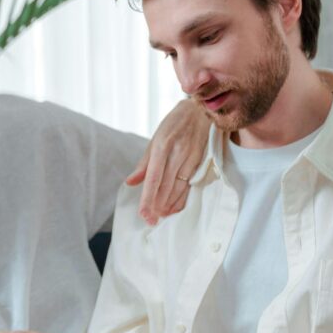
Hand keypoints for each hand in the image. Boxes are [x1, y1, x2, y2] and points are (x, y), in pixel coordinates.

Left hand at [127, 99, 208, 224]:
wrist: (202, 110)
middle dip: (157, 207)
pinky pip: (189, 186)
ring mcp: (191, 159)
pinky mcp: (200, 163)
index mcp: (162, 146)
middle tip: (150, 221)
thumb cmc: (175, 123)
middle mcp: (178, 153)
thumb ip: (144, 162)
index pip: (153, 178)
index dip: (148, 198)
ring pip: (178, 189)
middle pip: (166, 187)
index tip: (143, 214)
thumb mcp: (156, 137)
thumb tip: (130, 182)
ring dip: (168, 206)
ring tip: (159, 217)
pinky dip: (181, 199)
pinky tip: (173, 208)